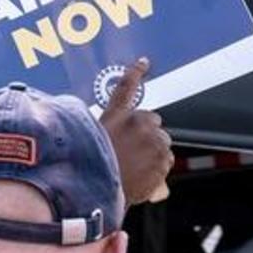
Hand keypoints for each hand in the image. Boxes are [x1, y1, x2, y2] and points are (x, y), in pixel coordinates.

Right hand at [99, 58, 173, 204]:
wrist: (97, 191)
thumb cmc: (88, 169)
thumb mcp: (86, 142)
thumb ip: (103, 134)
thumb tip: (114, 139)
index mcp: (115, 115)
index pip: (126, 87)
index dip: (135, 72)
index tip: (143, 62)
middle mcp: (136, 122)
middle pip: (152, 122)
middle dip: (146, 134)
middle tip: (132, 152)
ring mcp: (152, 139)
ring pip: (161, 142)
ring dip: (153, 151)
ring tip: (135, 167)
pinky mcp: (163, 156)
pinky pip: (166, 160)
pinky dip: (159, 167)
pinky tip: (144, 175)